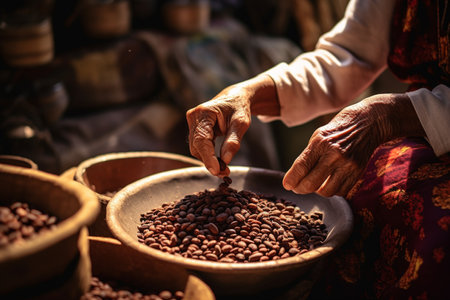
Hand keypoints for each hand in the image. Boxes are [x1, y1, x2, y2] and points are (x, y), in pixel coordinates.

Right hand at [186, 75, 278, 175]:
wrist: (234, 99)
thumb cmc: (239, 108)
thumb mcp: (241, 123)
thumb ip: (233, 141)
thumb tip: (226, 161)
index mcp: (204, 112)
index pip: (202, 139)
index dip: (208, 157)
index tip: (216, 171)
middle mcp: (194, 116)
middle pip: (197, 146)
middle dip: (209, 161)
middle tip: (225, 173)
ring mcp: (192, 122)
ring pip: (196, 148)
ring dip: (208, 160)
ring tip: (224, 168)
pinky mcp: (194, 128)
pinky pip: (198, 146)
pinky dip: (208, 155)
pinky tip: (219, 161)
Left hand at [282, 93, 424, 196]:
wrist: (369, 122)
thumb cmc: (338, 129)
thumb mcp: (319, 136)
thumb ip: (308, 155)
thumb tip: (295, 177)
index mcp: (320, 142)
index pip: (301, 167)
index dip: (291, 179)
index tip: (286, 185)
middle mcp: (334, 154)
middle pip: (311, 183)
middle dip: (300, 189)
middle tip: (297, 188)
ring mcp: (348, 164)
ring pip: (326, 192)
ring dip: (317, 191)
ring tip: (314, 184)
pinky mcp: (358, 172)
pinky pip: (341, 191)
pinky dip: (332, 190)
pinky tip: (329, 182)